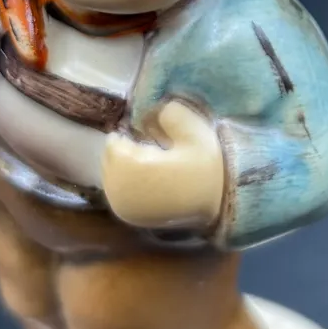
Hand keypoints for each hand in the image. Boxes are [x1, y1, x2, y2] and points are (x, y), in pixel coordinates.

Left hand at [102, 101, 224, 229]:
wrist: (219, 204)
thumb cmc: (205, 167)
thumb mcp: (193, 131)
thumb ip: (168, 113)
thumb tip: (151, 110)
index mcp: (132, 169)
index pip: (113, 142)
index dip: (129, 132)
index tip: (147, 129)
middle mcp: (119, 191)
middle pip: (108, 160)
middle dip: (124, 149)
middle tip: (148, 143)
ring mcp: (123, 208)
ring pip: (111, 176)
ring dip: (124, 165)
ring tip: (150, 159)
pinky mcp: (130, 218)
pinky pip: (118, 192)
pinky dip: (128, 181)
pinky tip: (149, 177)